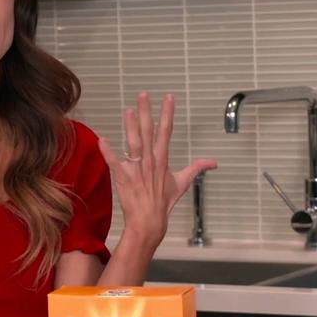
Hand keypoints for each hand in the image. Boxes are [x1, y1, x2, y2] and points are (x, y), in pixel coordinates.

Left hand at [99, 92, 217, 245]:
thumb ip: (196, 168)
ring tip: (128, 110)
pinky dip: (108, 152)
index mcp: (162, 160)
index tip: (168, 97)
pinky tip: (102, 140)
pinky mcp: (123, 178)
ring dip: (131, 127)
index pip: (166, 132)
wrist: (149, 222)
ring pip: (134, 144)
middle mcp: (150, 162)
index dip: (167, 113)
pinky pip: (115, 163)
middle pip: (149, 132)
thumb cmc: (163, 202)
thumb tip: (214, 162)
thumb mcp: (182, 183)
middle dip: (146, 112)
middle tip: (143, 94)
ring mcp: (137, 170)